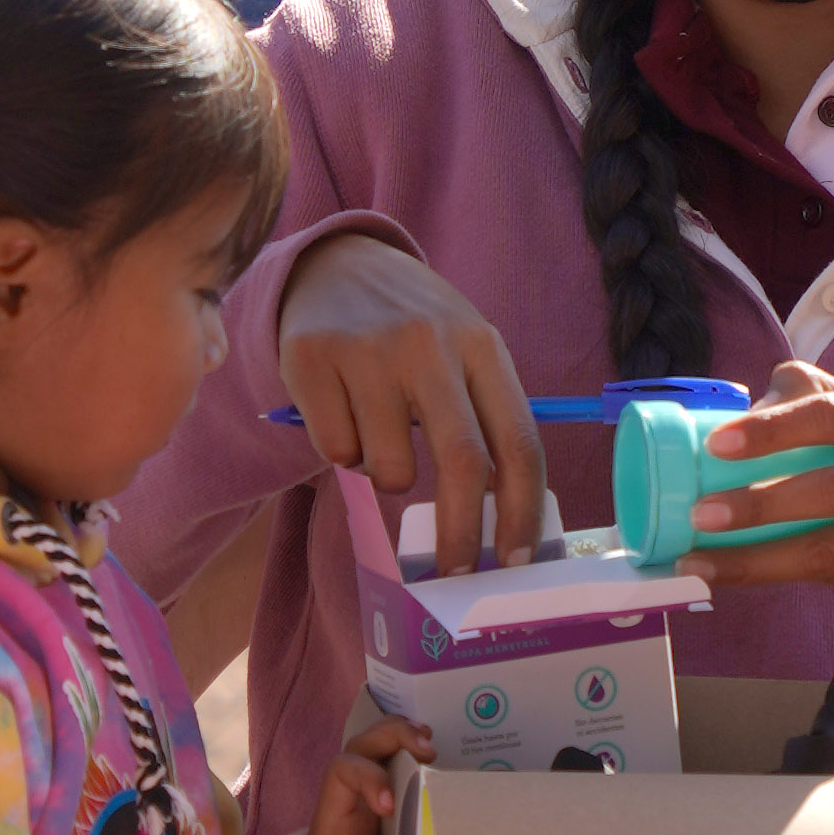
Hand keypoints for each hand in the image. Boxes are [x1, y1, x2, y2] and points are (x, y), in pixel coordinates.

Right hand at [276, 230, 544, 574]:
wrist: (338, 264)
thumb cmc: (416, 330)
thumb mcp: (465, 352)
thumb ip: (487, 418)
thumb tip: (507, 518)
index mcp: (482, 345)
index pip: (518, 441)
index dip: (522, 510)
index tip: (516, 559)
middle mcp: (429, 343)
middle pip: (461, 463)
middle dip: (463, 534)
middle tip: (454, 570)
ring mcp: (367, 349)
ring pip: (389, 468)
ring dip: (387, 475)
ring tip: (380, 433)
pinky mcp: (311, 358)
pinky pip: (336, 451)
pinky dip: (343, 452)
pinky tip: (343, 411)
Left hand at [288, 697, 430, 834]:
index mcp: (329, 823)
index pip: (341, 773)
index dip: (368, 777)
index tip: (391, 806)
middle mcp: (348, 809)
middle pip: (360, 749)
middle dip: (390, 737)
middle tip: (427, 748)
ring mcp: (368, 816)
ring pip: (378, 758)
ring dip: (403, 741)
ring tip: (432, 745)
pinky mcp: (389, 828)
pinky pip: (400, 784)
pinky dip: (417, 766)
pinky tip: (439, 766)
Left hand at [684, 360, 833, 607]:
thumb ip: (820, 395)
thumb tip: (747, 407)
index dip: (775, 428)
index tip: (719, 442)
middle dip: (763, 503)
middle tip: (701, 513)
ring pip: (833, 548)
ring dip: (760, 558)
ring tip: (701, 561)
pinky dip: (779, 575)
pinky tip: (732, 575)